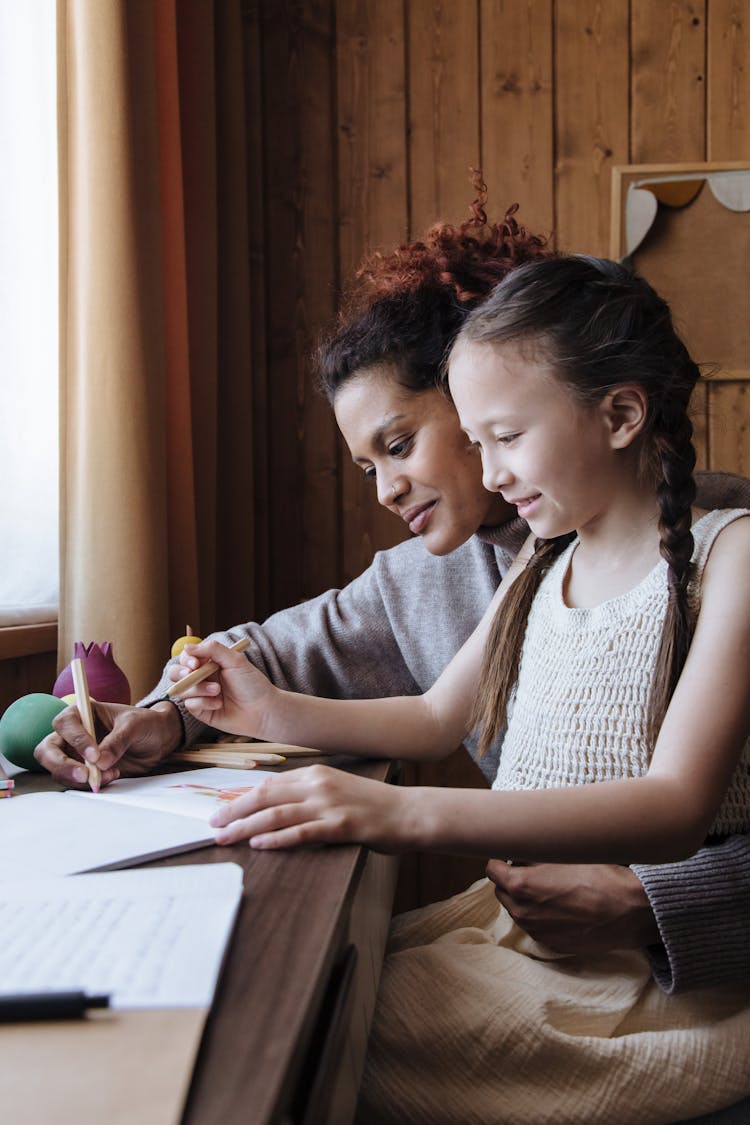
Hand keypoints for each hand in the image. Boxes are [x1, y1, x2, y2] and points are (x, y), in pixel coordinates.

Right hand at [34, 701, 182, 788]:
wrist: (160, 740)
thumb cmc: (146, 724)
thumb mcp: (136, 726)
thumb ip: (118, 741)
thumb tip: (99, 762)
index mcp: (83, 713)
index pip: (64, 724)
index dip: (75, 740)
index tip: (94, 755)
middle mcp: (74, 734)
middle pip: (47, 750)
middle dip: (61, 765)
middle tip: (85, 775)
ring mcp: (77, 754)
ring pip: (58, 770)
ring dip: (79, 778)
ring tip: (109, 774)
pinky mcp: (85, 771)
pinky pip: (75, 782)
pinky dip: (88, 784)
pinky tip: (111, 776)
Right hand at [174, 640, 277, 735]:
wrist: (262, 710)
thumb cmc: (252, 683)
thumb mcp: (235, 660)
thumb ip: (212, 649)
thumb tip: (187, 646)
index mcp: (210, 663)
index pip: (188, 657)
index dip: (187, 659)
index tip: (195, 663)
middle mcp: (203, 678)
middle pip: (176, 673)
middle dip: (181, 673)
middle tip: (192, 674)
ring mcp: (201, 695)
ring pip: (182, 689)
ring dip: (198, 688)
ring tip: (218, 691)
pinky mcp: (201, 711)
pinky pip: (190, 705)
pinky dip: (203, 703)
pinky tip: (218, 704)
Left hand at [210, 764, 409, 851]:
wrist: (409, 812)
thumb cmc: (373, 805)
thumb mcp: (337, 790)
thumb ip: (310, 795)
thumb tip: (278, 808)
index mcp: (316, 773)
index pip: (270, 784)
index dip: (243, 797)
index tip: (222, 808)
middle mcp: (319, 785)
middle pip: (266, 796)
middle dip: (235, 810)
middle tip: (212, 824)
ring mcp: (330, 804)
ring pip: (277, 814)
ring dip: (246, 826)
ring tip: (225, 836)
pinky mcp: (341, 825)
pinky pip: (301, 832)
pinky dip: (278, 838)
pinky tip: (259, 844)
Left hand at [485, 858, 659, 953]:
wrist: (630, 911)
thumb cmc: (600, 876)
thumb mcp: (562, 854)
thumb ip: (532, 854)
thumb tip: (518, 851)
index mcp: (520, 886)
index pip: (492, 869)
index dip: (501, 859)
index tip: (512, 856)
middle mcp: (523, 912)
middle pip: (502, 891)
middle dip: (512, 879)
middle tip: (533, 869)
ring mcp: (537, 931)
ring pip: (519, 910)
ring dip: (526, 899)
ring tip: (552, 888)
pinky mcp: (552, 944)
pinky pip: (536, 926)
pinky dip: (542, 916)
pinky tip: (563, 906)